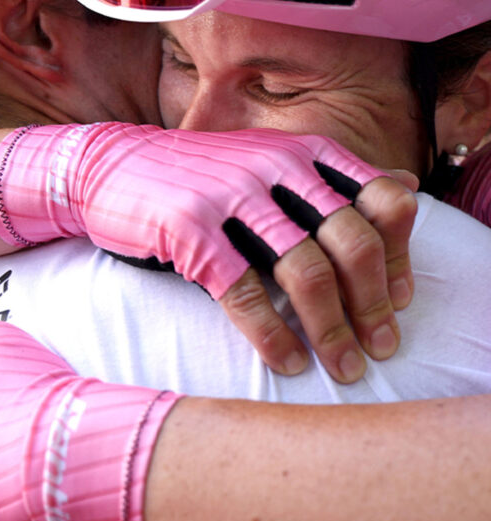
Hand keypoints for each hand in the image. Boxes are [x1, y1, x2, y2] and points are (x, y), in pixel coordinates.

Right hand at [0, 124, 416, 381]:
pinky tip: (287, 360)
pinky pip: (245, 292)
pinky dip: (272, 335)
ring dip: (332, 329)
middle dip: (374, 304)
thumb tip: (409, 184)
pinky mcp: (192, 230)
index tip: (400, 303)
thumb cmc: (201, 175)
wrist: (112, 165)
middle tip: (381, 349)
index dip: (401, 257)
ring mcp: (232, 196)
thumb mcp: (274, 159)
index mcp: (306, 152)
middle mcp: (277, 167)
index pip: (383, 202)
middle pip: (352, 241)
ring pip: (305, 270)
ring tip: (343, 367)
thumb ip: (338, 176)